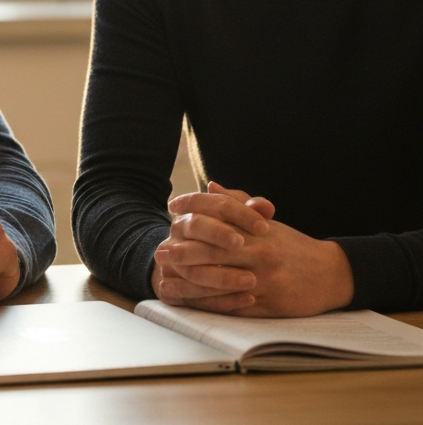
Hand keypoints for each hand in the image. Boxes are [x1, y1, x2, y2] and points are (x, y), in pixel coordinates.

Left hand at [155, 183, 353, 315]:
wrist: (331, 274)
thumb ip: (238, 203)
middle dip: (183, 252)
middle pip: (214, 251)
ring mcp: (264, 280)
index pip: (219, 217)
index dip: (192, 213)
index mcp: (258, 230)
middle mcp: (260, 252)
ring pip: (220, 281)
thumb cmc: (293, 245)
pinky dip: (208, 303)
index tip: (171, 212)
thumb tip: (211, 186)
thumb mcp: (267, 221)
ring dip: (189, 281)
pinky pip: (233, 305)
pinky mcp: (268, 304)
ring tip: (165, 279)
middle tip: (159, 253)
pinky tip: (190, 301)